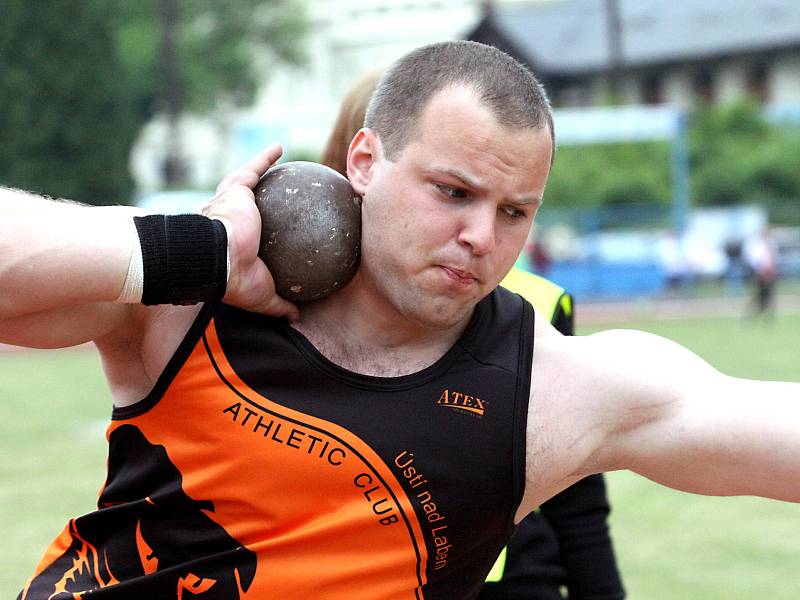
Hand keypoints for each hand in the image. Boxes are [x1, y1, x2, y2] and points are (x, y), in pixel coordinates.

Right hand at [202, 144, 299, 319]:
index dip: (256, 238)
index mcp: (233, 248)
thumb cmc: (234, 279)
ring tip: (280, 165)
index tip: (268, 239)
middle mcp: (227, 223)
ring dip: (259, 172)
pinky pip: (253, 168)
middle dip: (255, 204)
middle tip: (276, 202)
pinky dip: (264, 157)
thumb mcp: (261, 297)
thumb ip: (278, 305)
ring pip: (247, 184)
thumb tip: (297, 316)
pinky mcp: (234, 190)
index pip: (248, 241)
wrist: (214, 258)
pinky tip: (281, 147)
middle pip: (247, 210)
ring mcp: (229, 204)